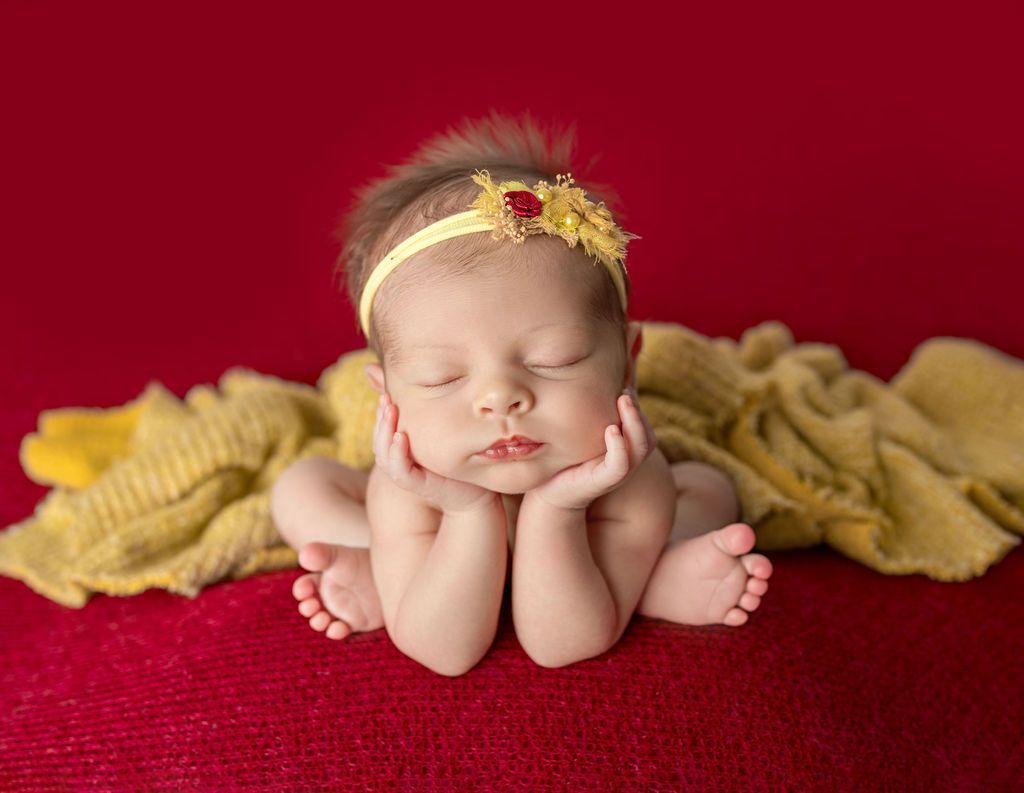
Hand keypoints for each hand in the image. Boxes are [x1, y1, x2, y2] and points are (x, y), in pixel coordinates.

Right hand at [374, 394, 497, 514]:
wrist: (478, 491)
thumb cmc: (461, 457)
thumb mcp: (443, 428)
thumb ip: (429, 411)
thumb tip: (424, 387)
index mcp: (403, 449)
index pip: (382, 431)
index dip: (380, 414)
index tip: (386, 394)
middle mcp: (402, 462)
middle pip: (379, 441)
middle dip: (380, 419)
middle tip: (386, 399)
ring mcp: (408, 474)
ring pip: (384, 456)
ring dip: (384, 433)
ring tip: (391, 411)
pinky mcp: (419, 485)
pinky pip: (401, 472)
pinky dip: (397, 455)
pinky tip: (401, 437)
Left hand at [528, 391, 657, 510]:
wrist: (546, 491)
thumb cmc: (562, 457)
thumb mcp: (579, 431)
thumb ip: (590, 412)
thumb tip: (590, 376)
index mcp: (622, 448)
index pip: (643, 425)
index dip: (637, 405)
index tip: (624, 382)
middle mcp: (625, 460)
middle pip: (648, 435)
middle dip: (639, 411)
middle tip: (625, 390)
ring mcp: (616, 472)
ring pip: (642, 447)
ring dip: (636, 422)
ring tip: (623, 401)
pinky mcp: (602, 481)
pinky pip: (621, 464)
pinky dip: (620, 446)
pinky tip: (610, 429)